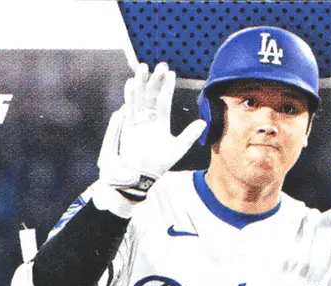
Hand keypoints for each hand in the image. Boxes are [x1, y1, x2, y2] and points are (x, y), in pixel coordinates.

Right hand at [94, 62, 205, 209]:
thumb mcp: (177, 149)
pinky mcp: (127, 125)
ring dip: (141, 83)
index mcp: (161, 122)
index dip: (167, 87)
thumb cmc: (159, 164)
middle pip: (151, 94)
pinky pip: (129, 108)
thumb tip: (203, 122)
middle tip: (160, 65)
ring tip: (143, 68)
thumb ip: (189, 135)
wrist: (141, 175)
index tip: (170, 73)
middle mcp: (149, 118)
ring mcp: (137, 120)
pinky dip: (129, 96)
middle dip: (155, 80)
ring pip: (139, 97)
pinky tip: (131, 83)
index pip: (164, 100)